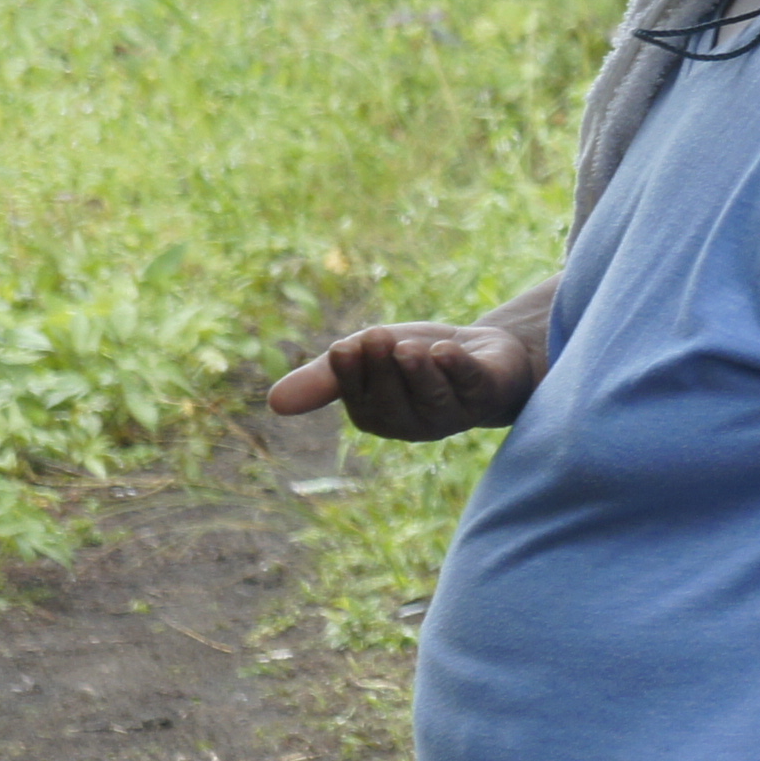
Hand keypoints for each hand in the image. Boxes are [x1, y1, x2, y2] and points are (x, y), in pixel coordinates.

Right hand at [264, 321, 539, 442]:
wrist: (479, 348)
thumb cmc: (414, 355)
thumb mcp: (366, 356)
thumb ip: (325, 376)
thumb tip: (273, 404)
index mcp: (377, 415)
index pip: (359, 400)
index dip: (351, 374)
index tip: (345, 346)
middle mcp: (413, 424)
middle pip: (392, 402)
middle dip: (382, 368)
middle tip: (375, 336)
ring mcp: (452, 415)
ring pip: (432, 397)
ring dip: (418, 371)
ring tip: (408, 347)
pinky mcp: (486, 395)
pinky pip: (471, 386)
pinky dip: (457, 367)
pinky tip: (444, 351)